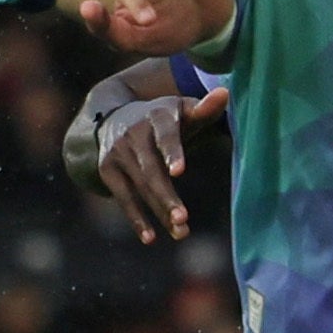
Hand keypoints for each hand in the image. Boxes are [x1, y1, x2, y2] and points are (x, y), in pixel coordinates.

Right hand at [90, 89, 228, 243]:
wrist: (114, 115)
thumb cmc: (163, 118)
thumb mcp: (181, 109)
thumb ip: (204, 108)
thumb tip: (225, 94)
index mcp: (157, 117)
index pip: (166, 136)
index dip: (172, 152)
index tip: (179, 171)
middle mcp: (134, 134)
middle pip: (152, 170)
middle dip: (167, 196)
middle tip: (184, 219)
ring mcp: (118, 153)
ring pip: (140, 187)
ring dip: (159, 212)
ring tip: (180, 232)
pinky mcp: (107, 170)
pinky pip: (124, 198)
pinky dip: (137, 219)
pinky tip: (151, 238)